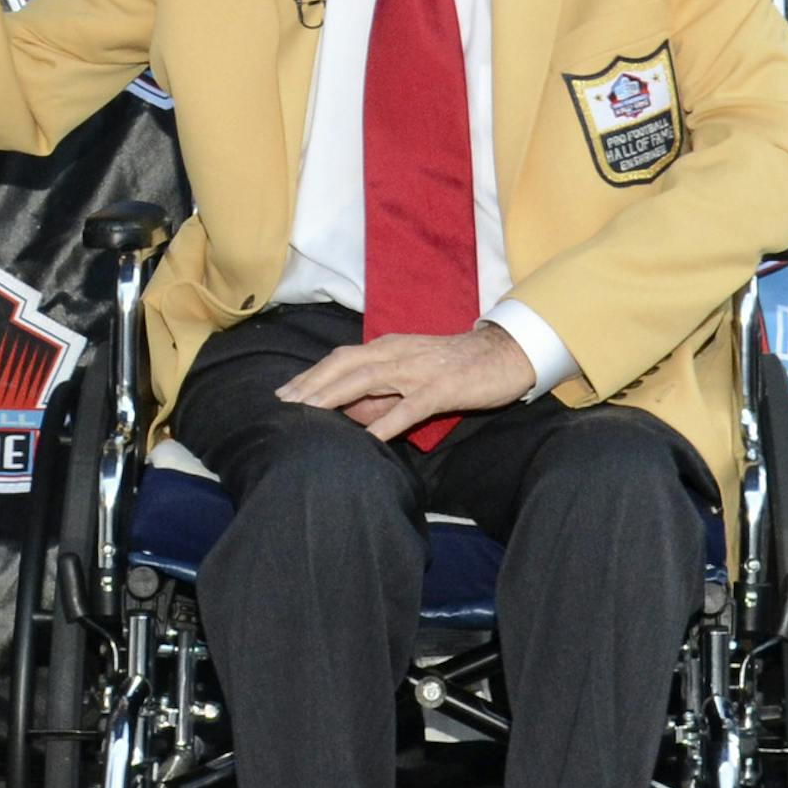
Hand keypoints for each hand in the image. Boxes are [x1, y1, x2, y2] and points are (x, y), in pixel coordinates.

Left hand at [273, 322, 535, 444]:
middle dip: (311, 385)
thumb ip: (380, 394)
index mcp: (387, 348)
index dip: (310, 375)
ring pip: (367, 378)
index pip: (340, 359)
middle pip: (344, 365)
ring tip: (309, 415)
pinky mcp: (441, 388)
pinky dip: (386, 422)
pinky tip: (369, 439)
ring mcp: (418, 369)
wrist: (504, 355)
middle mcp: (396, 353)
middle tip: (284, 406)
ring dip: (334, 396)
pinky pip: (409, 407)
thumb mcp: (410, 377)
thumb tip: (348, 414)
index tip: (283, 394)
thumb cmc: (454, 368)